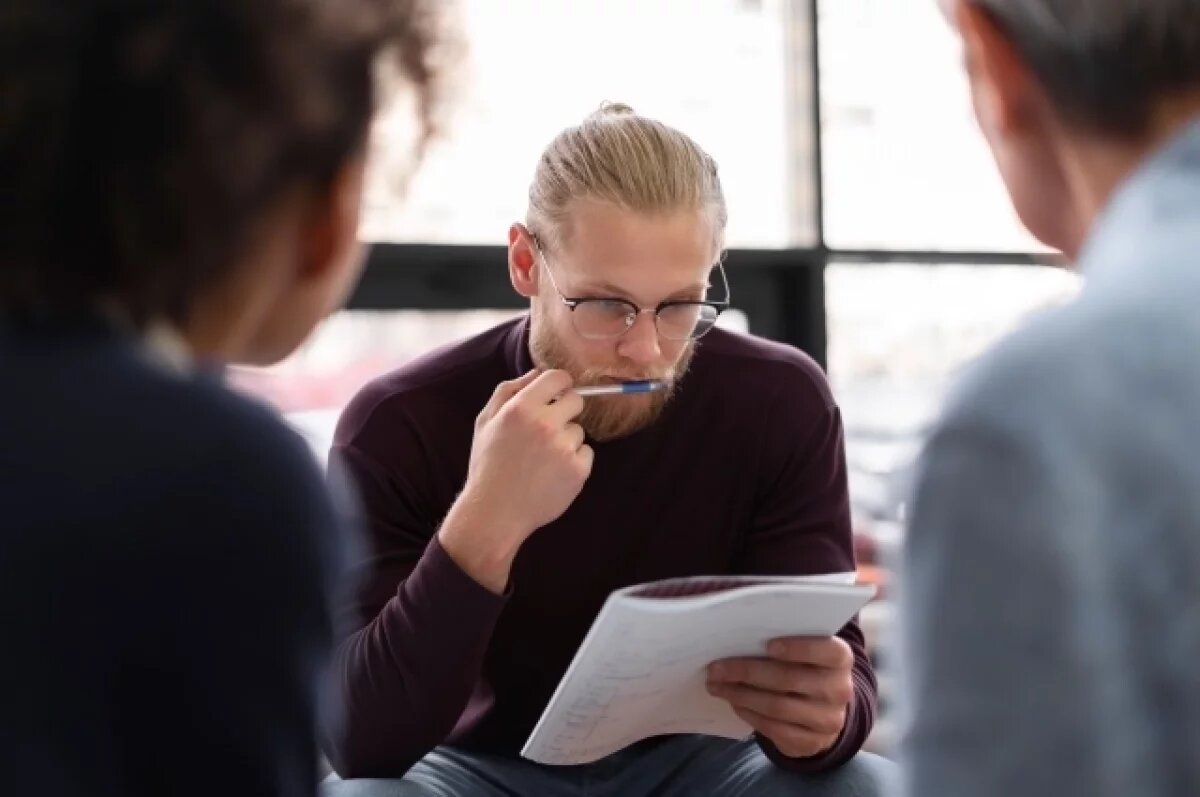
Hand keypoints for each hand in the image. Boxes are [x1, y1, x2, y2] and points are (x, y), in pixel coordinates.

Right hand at [439, 369, 592, 592]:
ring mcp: (564, 448)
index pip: (558, 377)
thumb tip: (536, 373)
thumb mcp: (486, 422)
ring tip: (542, 460)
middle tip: (547, 431)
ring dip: (566, 441)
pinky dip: (574, 462)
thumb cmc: (488, 465)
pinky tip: (552, 473)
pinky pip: (586, 453)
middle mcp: (545, 424)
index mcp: (521, 408)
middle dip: (565, 411)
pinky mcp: (578, 470)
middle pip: (576, 401)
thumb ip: (509, 391)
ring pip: (578, 431)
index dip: (559, 384)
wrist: (495, 512)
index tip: (556, 394)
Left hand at [706, 636, 853, 758]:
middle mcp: (839, 690)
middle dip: (747, 672)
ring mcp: (827, 720)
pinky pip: (774, 728)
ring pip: (777, 706)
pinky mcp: (810, 742)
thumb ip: (784, 642)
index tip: (768, 644)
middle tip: (716, 667)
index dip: (798, 648)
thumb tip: (740, 636)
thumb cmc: (806, 669)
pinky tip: (734, 702)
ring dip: (741, 694)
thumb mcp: (807, 652)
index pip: (826, 651)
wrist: (824, 711)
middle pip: (789, 679)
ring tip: (717, 685)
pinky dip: (749, 714)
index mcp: (840, 659)